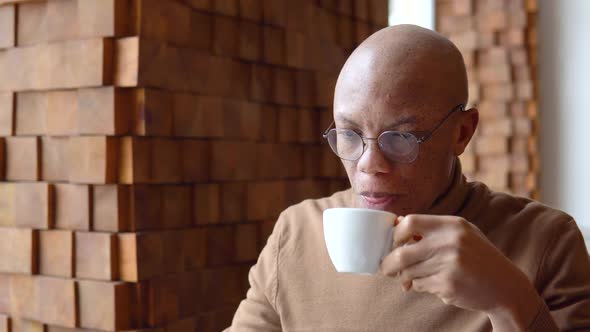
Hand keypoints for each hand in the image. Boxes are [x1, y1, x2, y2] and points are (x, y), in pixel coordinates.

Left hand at [380, 214, 540, 329]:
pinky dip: (420, 286)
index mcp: (452, 225)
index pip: (409, 222)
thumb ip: (431, 229)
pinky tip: (435, 284)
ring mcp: (449, 264)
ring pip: (408, 272)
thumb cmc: (478, 257)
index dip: (395, 234)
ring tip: (416, 277)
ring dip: (406, 277)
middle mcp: (450, 242)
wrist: (505, 286)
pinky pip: (419, 285)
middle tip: (386, 269)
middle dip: (388, 264)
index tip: (394, 243)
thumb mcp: (462, 234)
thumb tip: (396, 223)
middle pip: (402, 253)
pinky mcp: (448, 285)